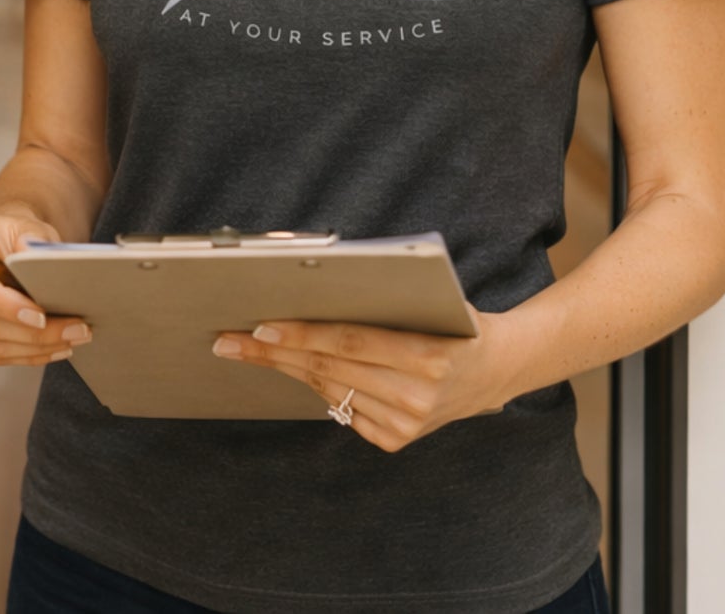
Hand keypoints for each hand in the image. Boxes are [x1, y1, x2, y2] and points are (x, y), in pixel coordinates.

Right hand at [0, 213, 91, 366]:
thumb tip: (29, 254)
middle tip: (76, 331)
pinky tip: (51, 348)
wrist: (2, 243)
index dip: (1, 303)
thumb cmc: (18, 234)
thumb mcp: (30, 226)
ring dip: (33, 349)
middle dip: (33, 334)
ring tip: (70, 341)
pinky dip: (23, 356)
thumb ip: (32, 237)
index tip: (40, 315)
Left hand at [212, 309, 512, 452]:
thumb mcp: (428, 301)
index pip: (349, 341)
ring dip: (284, 368)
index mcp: (428, 357)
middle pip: (329, 368)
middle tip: (229, 341)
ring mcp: (406, 424)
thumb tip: (310, 286)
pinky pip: (342, 408)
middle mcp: (417, 397)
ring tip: (245, 350)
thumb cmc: (453, 320)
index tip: (260, 327)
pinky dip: (315, 385)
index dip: (301, 335)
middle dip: (273, 353)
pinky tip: (290, 367)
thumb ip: (381, 300)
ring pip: (328, 389)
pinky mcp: (396, 440)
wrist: (495, 369)